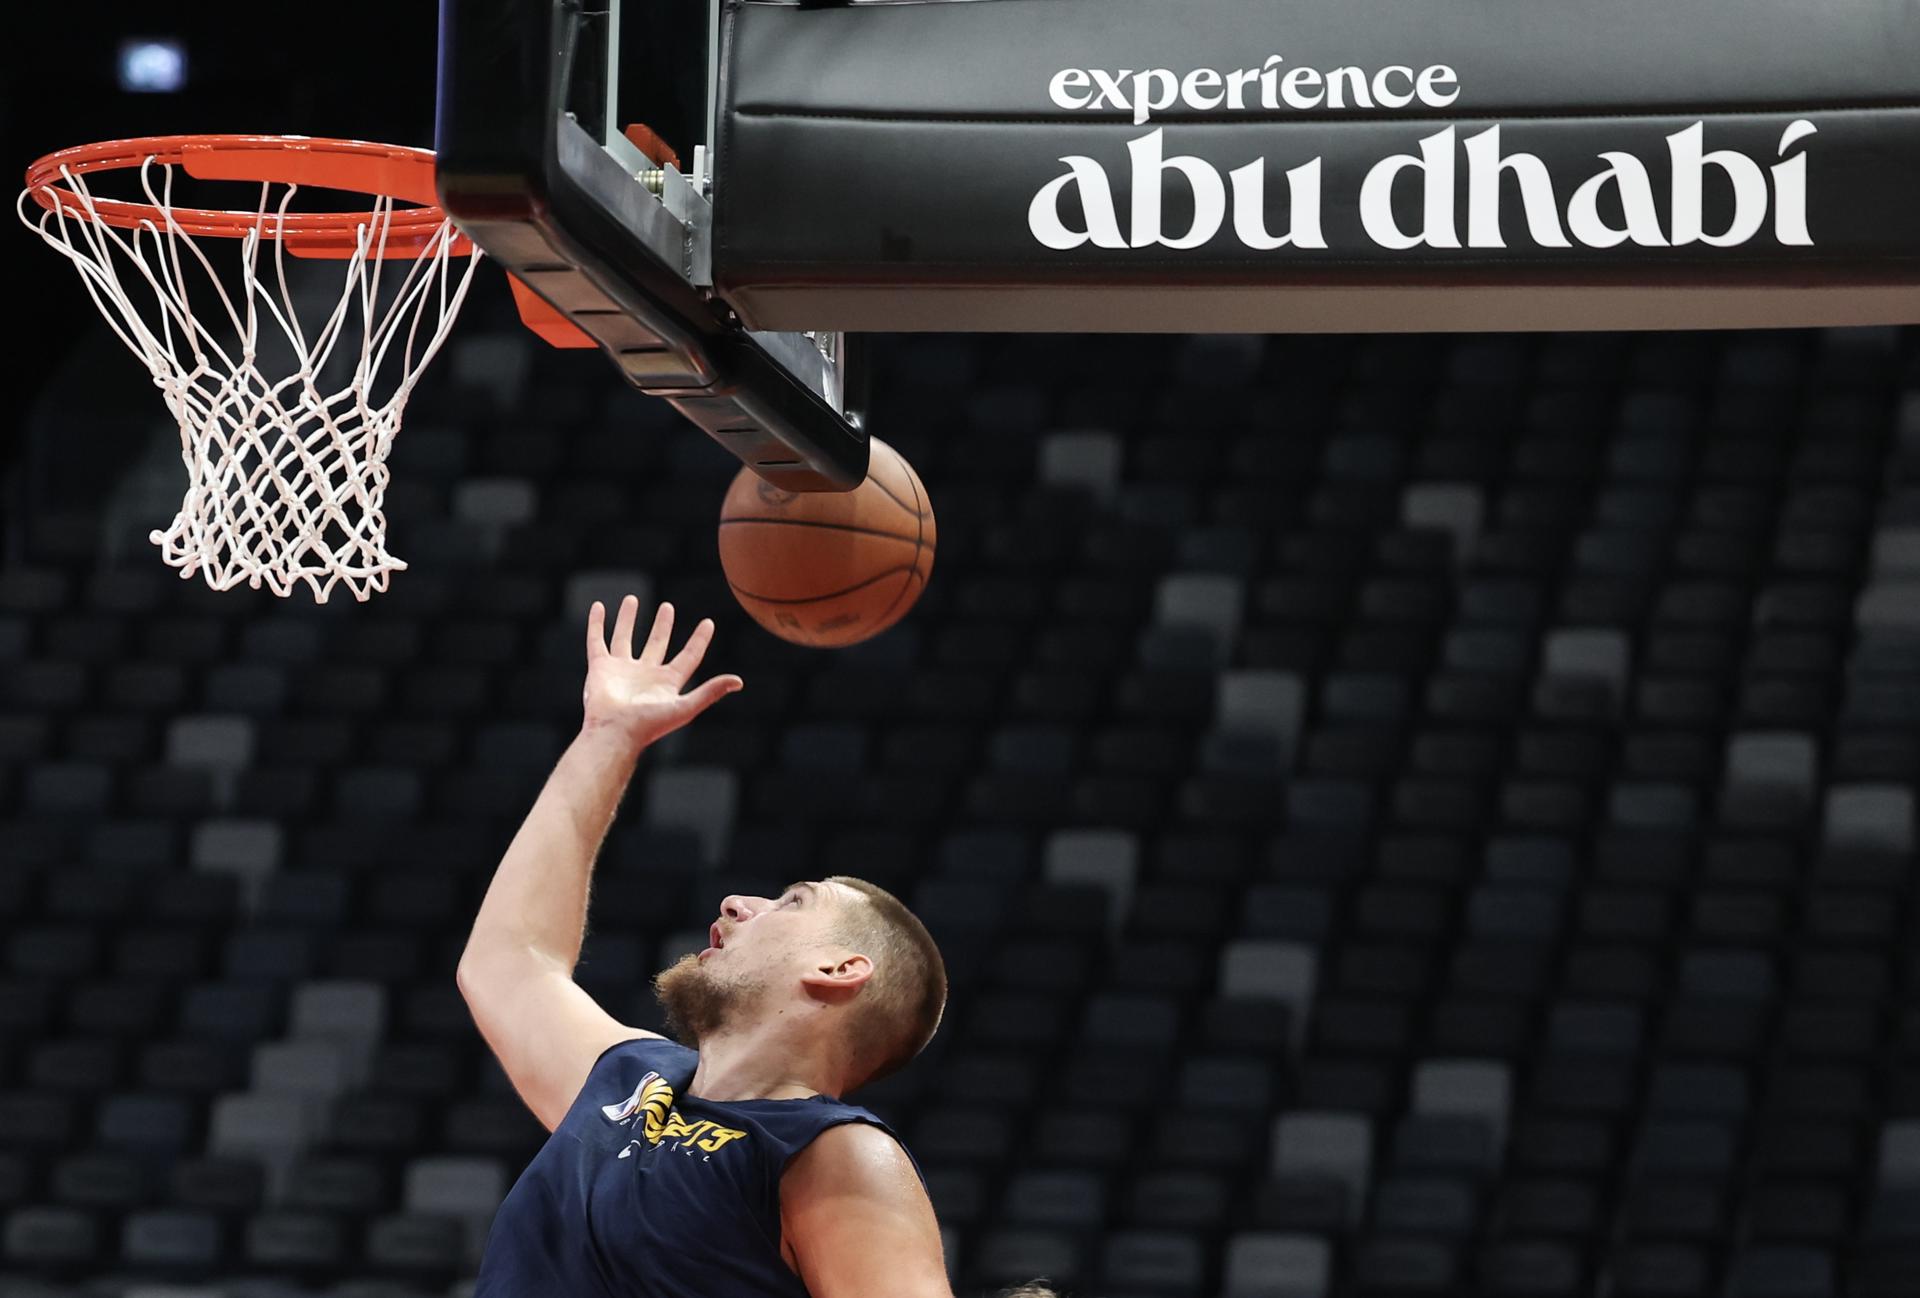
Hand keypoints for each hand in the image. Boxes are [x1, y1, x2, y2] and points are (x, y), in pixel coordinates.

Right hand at [583, 597, 742, 749]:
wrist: (615, 733)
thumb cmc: (650, 725)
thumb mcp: (685, 707)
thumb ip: (710, 692)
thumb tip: (738, 681)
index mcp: (667, 683)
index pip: (688, 656)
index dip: (699, 640)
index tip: (708, 623)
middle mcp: (645, 675)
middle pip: (656, 643)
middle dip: (663, 625)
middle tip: (668, 607)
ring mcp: (621, 670)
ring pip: (624, 638)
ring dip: (628, 619)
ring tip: (631, 599)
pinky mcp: (600, 668)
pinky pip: (597, 641)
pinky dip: (597, 624)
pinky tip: (598, 607)